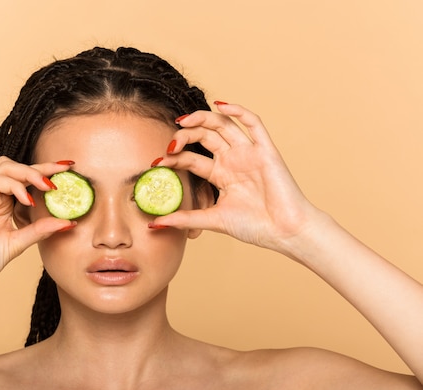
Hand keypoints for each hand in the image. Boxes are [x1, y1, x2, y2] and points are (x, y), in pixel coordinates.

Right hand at [0, 157, 72, 294]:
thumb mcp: (17, 243)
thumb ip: (40, 230)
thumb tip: (69, 222)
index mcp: (2, 203)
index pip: (26, 179)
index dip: (46, 172)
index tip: (69, 169)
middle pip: (17, 168)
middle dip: (42, 167)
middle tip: (65, 171)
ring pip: (6, 169)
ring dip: (31, 174)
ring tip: (49, 187)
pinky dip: (14, 187)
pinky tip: (28, 200)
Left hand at [154, 103, 320, 251]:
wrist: (284, 232)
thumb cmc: (254, 227)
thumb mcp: (213, 220)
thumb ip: (186, 218)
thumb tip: (157, 223)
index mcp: (220, 175)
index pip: (191, 158)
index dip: (174, 157)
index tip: (157, 163)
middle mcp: (232, 160)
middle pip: (204, 137)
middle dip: (185, 136)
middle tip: (170, 144)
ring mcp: (248, 153)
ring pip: (223, 125)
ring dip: (202, 119)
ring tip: (184, 120)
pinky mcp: (266, 150)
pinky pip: (253, 124)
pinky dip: (238, 111)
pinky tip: (220, 105)